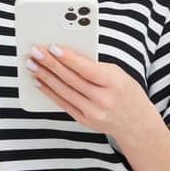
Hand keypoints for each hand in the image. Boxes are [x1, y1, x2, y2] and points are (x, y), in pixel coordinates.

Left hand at [27, 43, 164, 144]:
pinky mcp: (84, 120)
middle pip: (71, 79)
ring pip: (64, 91)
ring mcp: (93, 112)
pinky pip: (63, 104)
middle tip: (35, 52)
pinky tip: (39, 82)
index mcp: (114, 83)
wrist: (136, 123)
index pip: (87, 69)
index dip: (68, 58)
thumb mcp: (118, 74)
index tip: (52, 46)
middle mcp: (103, 100)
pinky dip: (49, 92)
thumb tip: (66, 55)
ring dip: (45, 76)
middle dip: (50, 64)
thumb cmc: (126, 92)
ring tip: (32, 64)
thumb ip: (95, 66)